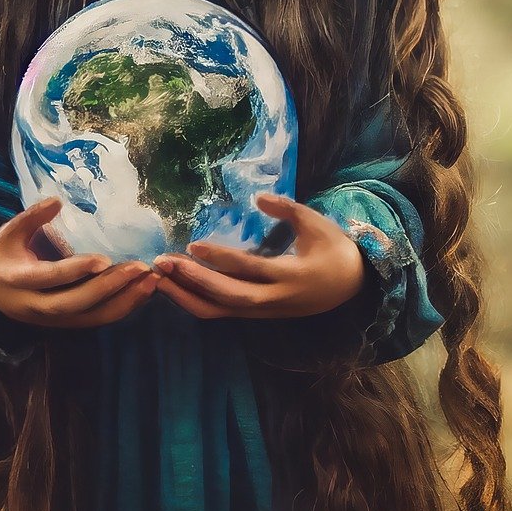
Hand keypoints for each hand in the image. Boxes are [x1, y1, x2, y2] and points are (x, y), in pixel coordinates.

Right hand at [0, 196, 159, 328]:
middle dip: (109, 287)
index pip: (50, 278)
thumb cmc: (6, 256)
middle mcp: (36, 306)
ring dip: (124, 301)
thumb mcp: (9, 233)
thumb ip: (32, 217)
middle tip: (140, 268)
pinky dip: (122, 308)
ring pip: (91, 317)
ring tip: (151, 281)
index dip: (76, 270)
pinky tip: (143, 292)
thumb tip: (57, 201)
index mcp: (18, 280)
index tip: (103, 259)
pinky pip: (97, 320)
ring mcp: (54, 320)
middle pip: (76, 303)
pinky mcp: (68, 324)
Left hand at [152, 194, 367, 320]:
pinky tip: (176, 287)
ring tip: (158, 278)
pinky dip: (197, 301)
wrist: (353, 286)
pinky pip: (222, 311)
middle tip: (161, 264)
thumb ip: (287, 209)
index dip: (220, 258)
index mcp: (289, 277)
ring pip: (219, 311)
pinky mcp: (257, 314)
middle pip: (226, 298)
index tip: (193, 244)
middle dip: (191, 282)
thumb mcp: (316, 224)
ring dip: (186, 296)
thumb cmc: (333, 249)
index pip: (248, 269)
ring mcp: (264, 311)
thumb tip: (259, 196)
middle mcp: (273, 300)